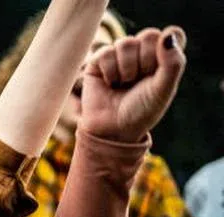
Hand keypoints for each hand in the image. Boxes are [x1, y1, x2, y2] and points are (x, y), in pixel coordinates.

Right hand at [80, 26, 186, 142]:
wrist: (113, 129)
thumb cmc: (141, 111)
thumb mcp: (163, 89)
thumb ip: (173, 63)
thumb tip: (167, 35)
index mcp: (163, 57)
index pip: (173, 33)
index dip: (166, 50)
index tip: (160, 71)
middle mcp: (142, 52)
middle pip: (149, 36)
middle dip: (145, 61)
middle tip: (139, 82)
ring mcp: (120, 55)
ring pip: (126, 43)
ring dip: (126, 69)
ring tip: (123, 85)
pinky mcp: (98, 61)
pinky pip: (105, 52)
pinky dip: (109, 71)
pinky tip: (110, 84)